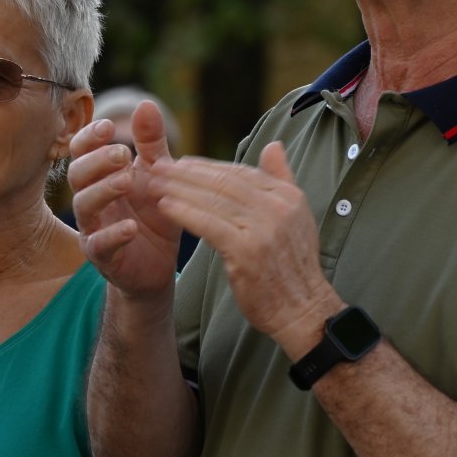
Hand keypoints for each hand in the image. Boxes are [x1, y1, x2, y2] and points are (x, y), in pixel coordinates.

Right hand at [69, 102, 184, 303]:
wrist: (159, 265)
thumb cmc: (152, 214)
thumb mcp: (157, 174)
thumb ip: (150, 142)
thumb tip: (146, 103)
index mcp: (100, 176)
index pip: (81, 151)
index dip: (88, 137)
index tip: (107, 126)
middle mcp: (91, 200)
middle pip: (77, 175)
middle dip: (96, 161)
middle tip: (122, 153)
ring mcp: (94, 229)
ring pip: (85, 207)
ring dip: (103, 191)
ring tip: (127, 181)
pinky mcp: (104, 258)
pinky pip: (100, 245)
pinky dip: (113, 235)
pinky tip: (131, 227)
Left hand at [146, 141, 334, 345]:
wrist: (302, 310)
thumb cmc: (292, 266)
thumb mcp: (297, 216)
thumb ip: (282, 179)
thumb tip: (273, 145)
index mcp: (288, 196)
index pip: (240, 172)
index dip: (207, 166)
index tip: (181, 162)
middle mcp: (278, 207)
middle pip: (224, 181)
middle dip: (187, 173)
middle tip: (158, 166)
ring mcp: (264, 228)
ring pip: (212, 200)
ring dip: (178, 189)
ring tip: (154, 184)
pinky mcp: (247, 250)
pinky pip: (208, 224)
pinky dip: (184, 212)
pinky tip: (165, 207)